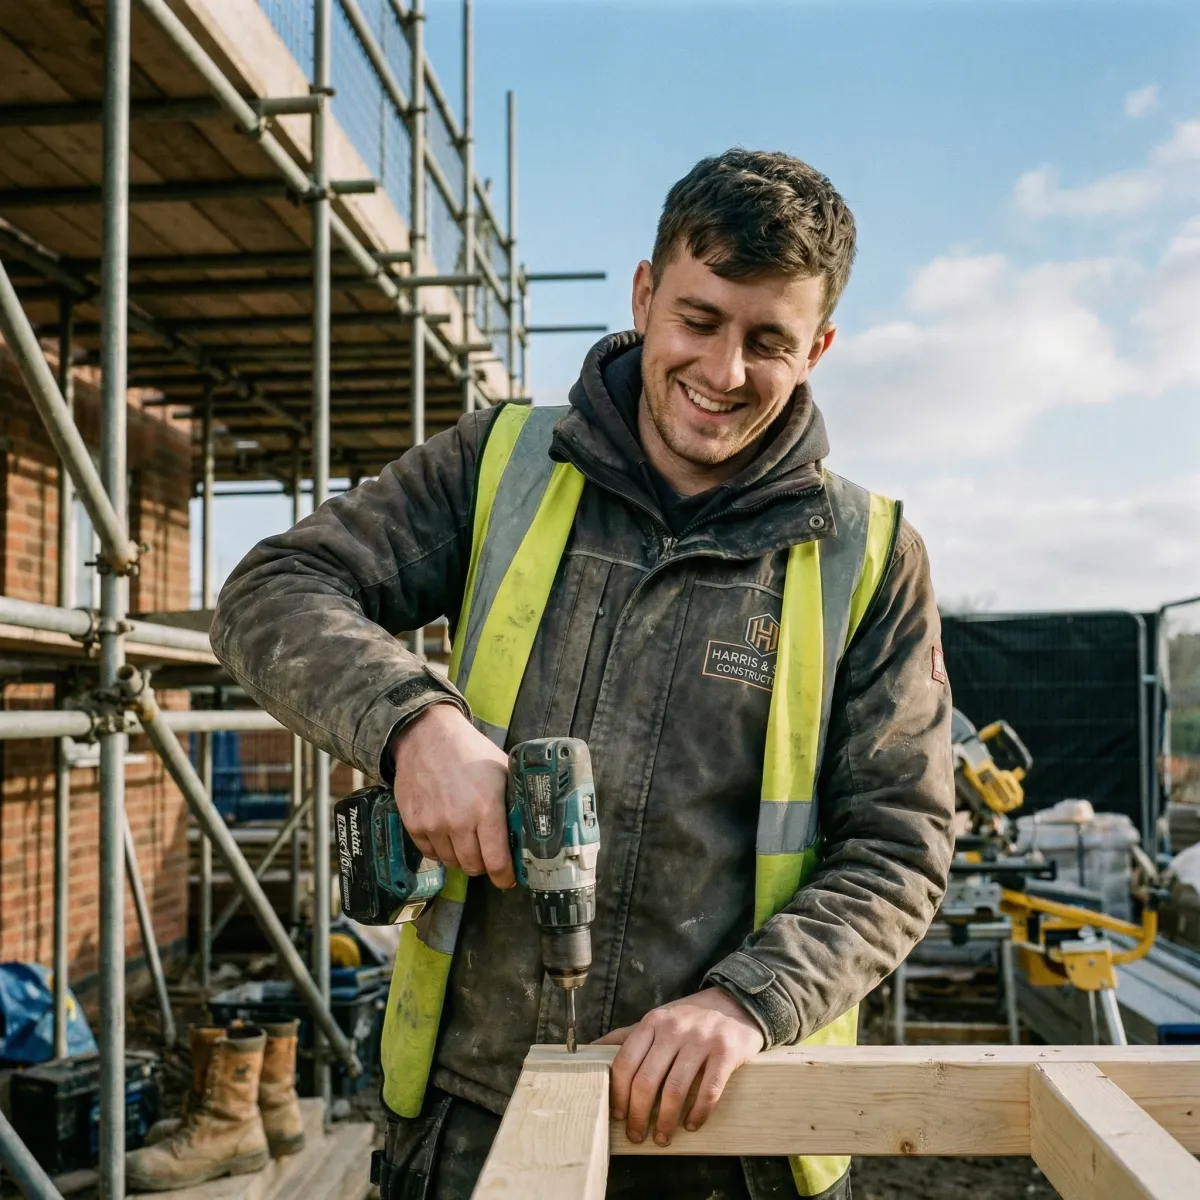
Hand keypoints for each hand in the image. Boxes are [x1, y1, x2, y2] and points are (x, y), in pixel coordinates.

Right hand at [389, 703, 514, 888]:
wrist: (426, 735)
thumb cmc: (469, 751)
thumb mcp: (502, 771)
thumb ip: (512, 801)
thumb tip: (528, 827)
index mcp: (487, 808)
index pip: (497, 861)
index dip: (504, 876)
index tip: (507, 879)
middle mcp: (459, 821)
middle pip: (473, 867)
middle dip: (484, 866)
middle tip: (487, 857)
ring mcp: (433, 824)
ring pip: (451, 862)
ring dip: (461, 858)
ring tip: (466, 841)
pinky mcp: (413, 824)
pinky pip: (430, 853)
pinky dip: (440, 850)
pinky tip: (446, 834)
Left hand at [595, 987, 763, 1145]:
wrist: (735, 1002)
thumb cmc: (690, 1018)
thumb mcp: (658, 1019)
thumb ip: (628, 1036)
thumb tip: (591, 1051)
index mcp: (653, 1022)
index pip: (625, 1062)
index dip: (618, 1094)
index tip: (618, 1116)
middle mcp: (674, 1029)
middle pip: (646, 1080)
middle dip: (638, 1115)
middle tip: (637, 1135)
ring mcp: (701, 1040)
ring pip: (675, 1089)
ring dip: (666, 1121)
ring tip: (663, 1137)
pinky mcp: (726, 1052)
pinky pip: (709, 1091)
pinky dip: (698, 1114)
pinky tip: (692, 1124)